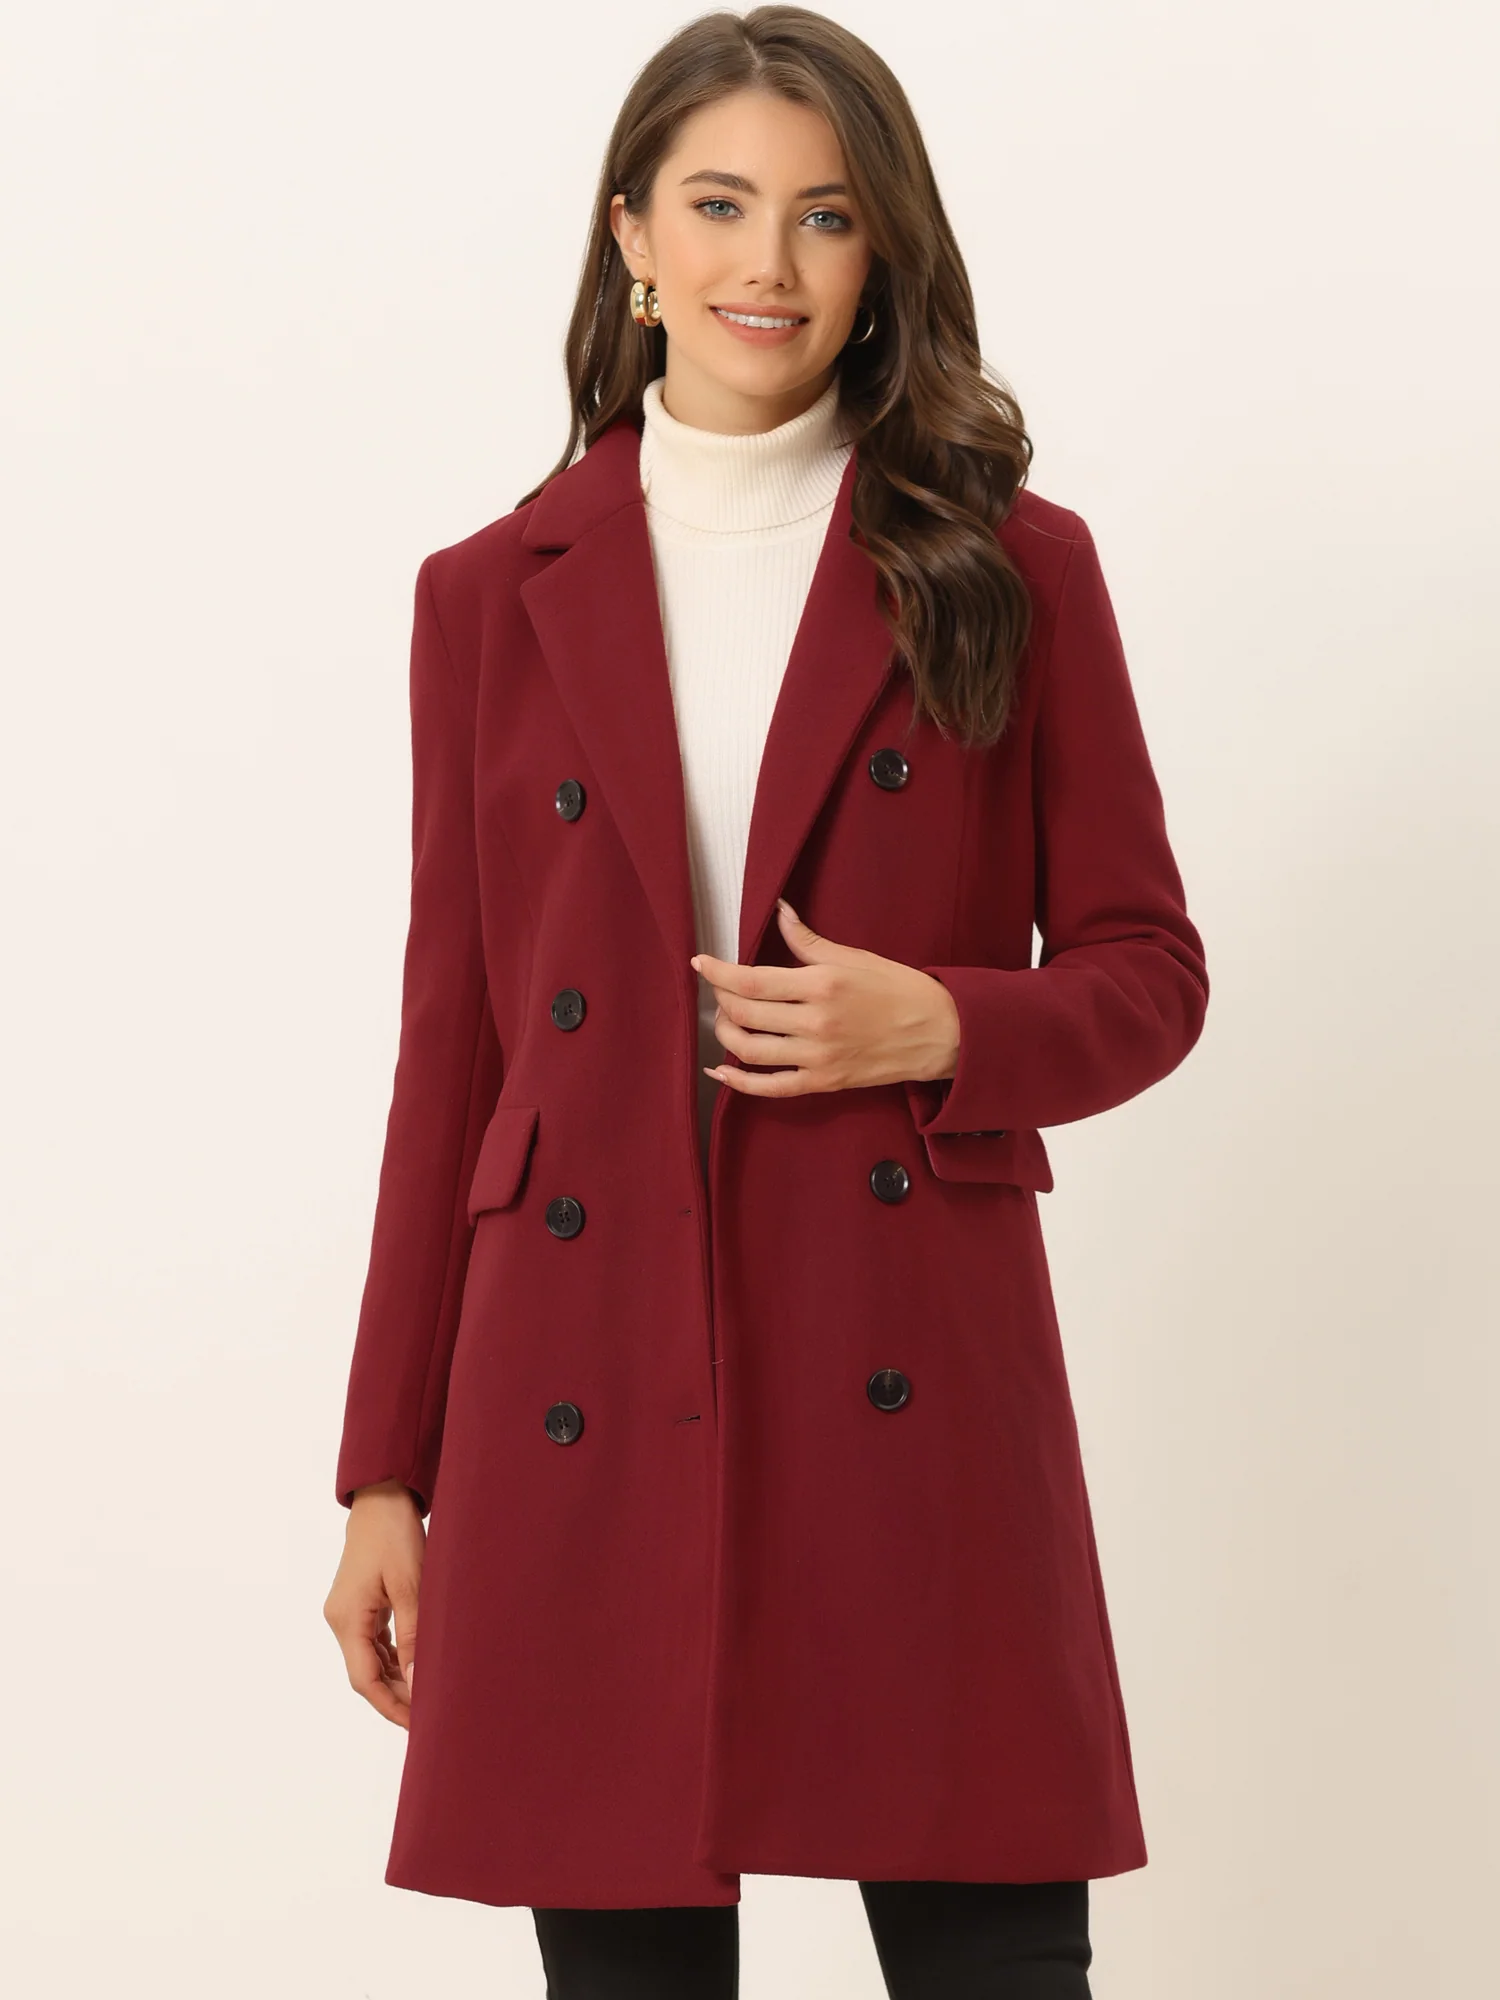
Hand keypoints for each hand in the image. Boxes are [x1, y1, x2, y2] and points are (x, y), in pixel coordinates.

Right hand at [323, 1479, 424, 1728]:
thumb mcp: (411, 1585)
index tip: (418, 1723)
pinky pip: (374, 1644)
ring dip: (397, 1679)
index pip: (364, 1680)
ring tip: (428, 1694)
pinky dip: (394, 1659)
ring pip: (370, 1661)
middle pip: (366, 1674)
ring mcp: (347, 1614)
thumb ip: (414, 1636)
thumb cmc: (396, 1535)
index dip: (390, 1706)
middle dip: (397, 1697)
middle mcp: (340, 1621)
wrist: (382, 1500)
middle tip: (431, 1713)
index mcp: (347, 1619)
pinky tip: (416, 1666)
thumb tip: (419, 1683)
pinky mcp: (359, 1606)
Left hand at [690, 899, 960, 1099]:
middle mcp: (814, 1023)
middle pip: (744, 1015)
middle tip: (718, 990)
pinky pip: (770, 1088)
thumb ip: (808, 940)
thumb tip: (780, 912)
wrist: (938, 1033)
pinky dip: (739, 1083)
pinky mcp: (822, 1083)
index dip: (718, 973)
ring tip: (725, 1020)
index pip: (752, 981)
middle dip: (720, 1000)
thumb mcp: (854, 957)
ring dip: (725, 1035)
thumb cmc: (899, 989)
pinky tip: (721, 1073)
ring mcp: (817, 1057)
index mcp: (821, 985)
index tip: (699, 964)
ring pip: (749, 1051)